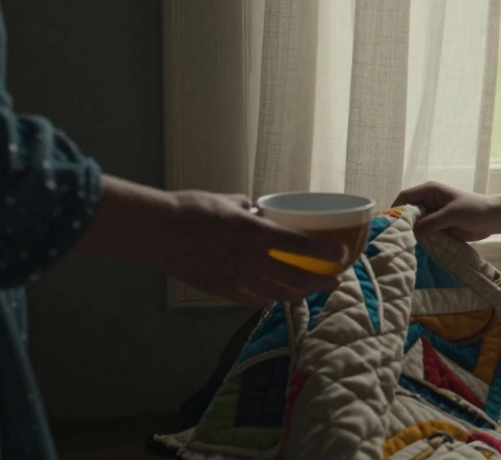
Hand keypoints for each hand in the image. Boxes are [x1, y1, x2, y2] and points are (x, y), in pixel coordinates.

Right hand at [149, 191, 346, 305]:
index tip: (343, 253)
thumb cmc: (193, 209)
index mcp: (257, 233)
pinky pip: (253, 299)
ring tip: (310, 292)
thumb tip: (264, 213)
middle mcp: (251, 259)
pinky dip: (268, 298)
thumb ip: (253, 211)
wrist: (157, 232)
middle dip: (321, 282)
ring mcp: (237, 278)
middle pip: (297, 277)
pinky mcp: (222, 290)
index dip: (326, 252)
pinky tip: (275, 296)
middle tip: (335, 281)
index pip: (302, 246)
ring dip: (298, 294)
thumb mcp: (231, 202)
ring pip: (277, 293)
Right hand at [394, 181, 498, 241]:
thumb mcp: (451, 215)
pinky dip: (419, 240)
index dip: (395, 209)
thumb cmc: (473, 210)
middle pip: (407, 212)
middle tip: (394, 239)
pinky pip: (423, 233)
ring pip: (414, 224)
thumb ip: (431, 222)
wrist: (492, 219)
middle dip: (402, 224)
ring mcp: (432, 215)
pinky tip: (414, 249)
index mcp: (429, 190)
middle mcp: (428, 201)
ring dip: (411, 233)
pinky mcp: (437, 226)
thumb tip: (412, 232)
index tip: (389, 224)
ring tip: (402, 246)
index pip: (405, 197)